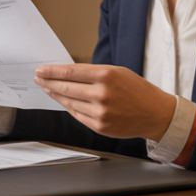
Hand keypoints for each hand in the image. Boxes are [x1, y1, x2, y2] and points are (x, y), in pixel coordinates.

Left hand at [34, 64, 175, 140]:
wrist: (156, 114)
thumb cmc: (138, 91)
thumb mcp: (117, 72)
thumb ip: (93, 73)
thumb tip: (68, 73)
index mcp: (106, 76)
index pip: (70, 72)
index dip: (52, 71)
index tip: (41, 70)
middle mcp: (102, 94)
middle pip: (66, 87)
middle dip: (49, 82)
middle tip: (38, 78)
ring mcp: (100, 112)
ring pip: (69, 102)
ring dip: (55, 95)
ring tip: (47, 88)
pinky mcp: (99, 126)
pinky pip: (77, 114)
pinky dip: (67, 107)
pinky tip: (61, 101)